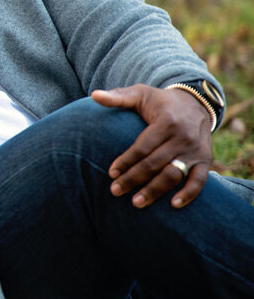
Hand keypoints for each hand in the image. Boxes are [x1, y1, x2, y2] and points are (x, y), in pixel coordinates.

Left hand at [91, 84, 212, 208]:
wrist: (195, 103)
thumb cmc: (160, 101)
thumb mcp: (140, 93)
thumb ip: (118, 97)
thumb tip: (94, 95)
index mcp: (166, 122)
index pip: (143, 147)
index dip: (126, 161)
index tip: (111, 173)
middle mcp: (183, 137)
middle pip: (155, 163)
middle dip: (134, 179)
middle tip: (115, 191)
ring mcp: (195, 150)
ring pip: (174, 174)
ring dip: (155, 190)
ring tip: (136, 202)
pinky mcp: (205, 160)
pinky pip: (199, 180)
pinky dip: (189, 194)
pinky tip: (173, 205)